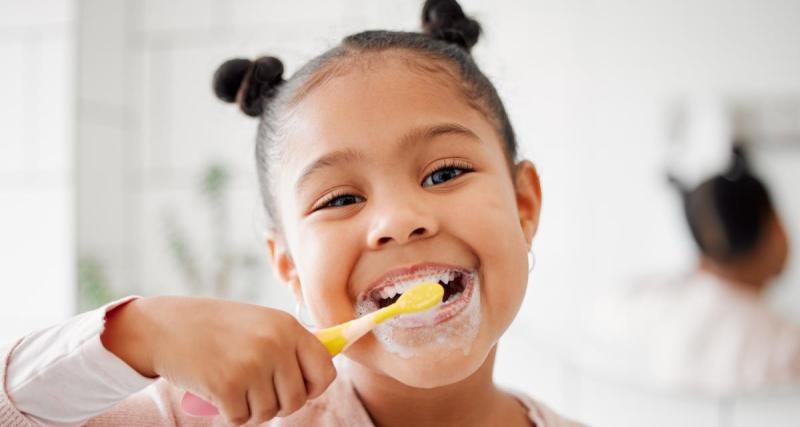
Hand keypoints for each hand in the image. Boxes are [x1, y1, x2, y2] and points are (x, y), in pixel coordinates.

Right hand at [101, 296, 335, 425]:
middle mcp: (275, 344)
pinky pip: (241, 419)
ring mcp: (252, 365)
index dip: (314, 387)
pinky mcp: (227, 386)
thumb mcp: (261, 323)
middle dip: (278, 403)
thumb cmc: (216, 328)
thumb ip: (290, 346)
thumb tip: (322, 375)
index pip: (325, 371)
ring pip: (269, 412)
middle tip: (256, 391)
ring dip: (252, 409)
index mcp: (288, 327)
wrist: (165, 326)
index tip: (299, 388)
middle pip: (297, 399)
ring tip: (234, 386)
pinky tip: (217, 391)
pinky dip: (230, 413)